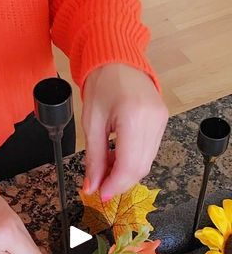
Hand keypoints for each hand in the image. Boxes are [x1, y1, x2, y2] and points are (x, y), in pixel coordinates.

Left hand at [82, 64, 167, 199]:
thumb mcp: (91, 124)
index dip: (115, 185)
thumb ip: (93, 159)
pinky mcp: (162, 122)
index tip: (100, 195)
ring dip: (125, 173)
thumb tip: (92, 187)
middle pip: (140, 168)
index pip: (129, 165)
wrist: (118, 59)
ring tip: (105, 168)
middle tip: (99, 186)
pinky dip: (132, 161)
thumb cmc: (101, 84)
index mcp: (133, 117)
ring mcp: (161, 121)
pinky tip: (116, 157)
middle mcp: (153, 120)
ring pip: (146, 163)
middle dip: (119, 183)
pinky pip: (149, 152)